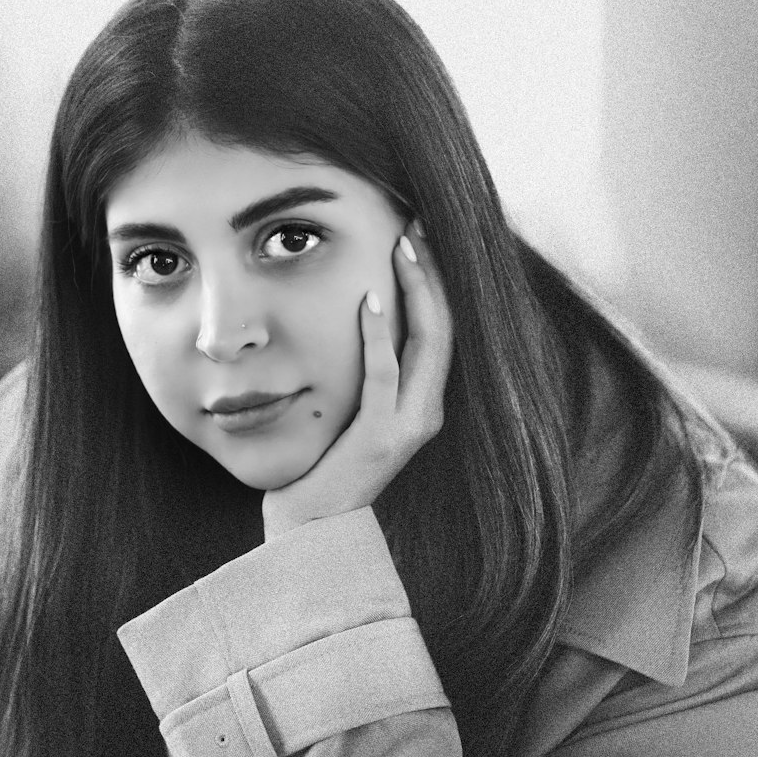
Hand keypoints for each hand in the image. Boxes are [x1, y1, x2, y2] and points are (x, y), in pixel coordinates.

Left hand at [261, 222, 453, 538]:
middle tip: (418, 224)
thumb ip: (366, 369)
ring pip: (427, 345)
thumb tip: (357, 308)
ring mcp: (407, 428)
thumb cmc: (324, 465)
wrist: (311, 532)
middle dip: (435, 272)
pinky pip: (384, 376)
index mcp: (424, 404)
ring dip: (416, 290)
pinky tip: (368, 300)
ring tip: (403, 246)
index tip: (422, 235)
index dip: (438, 280)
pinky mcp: (377, 439)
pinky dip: (378, 335)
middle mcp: (427, 414)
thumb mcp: (352, 408)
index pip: (444, 329)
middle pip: (446, 328)